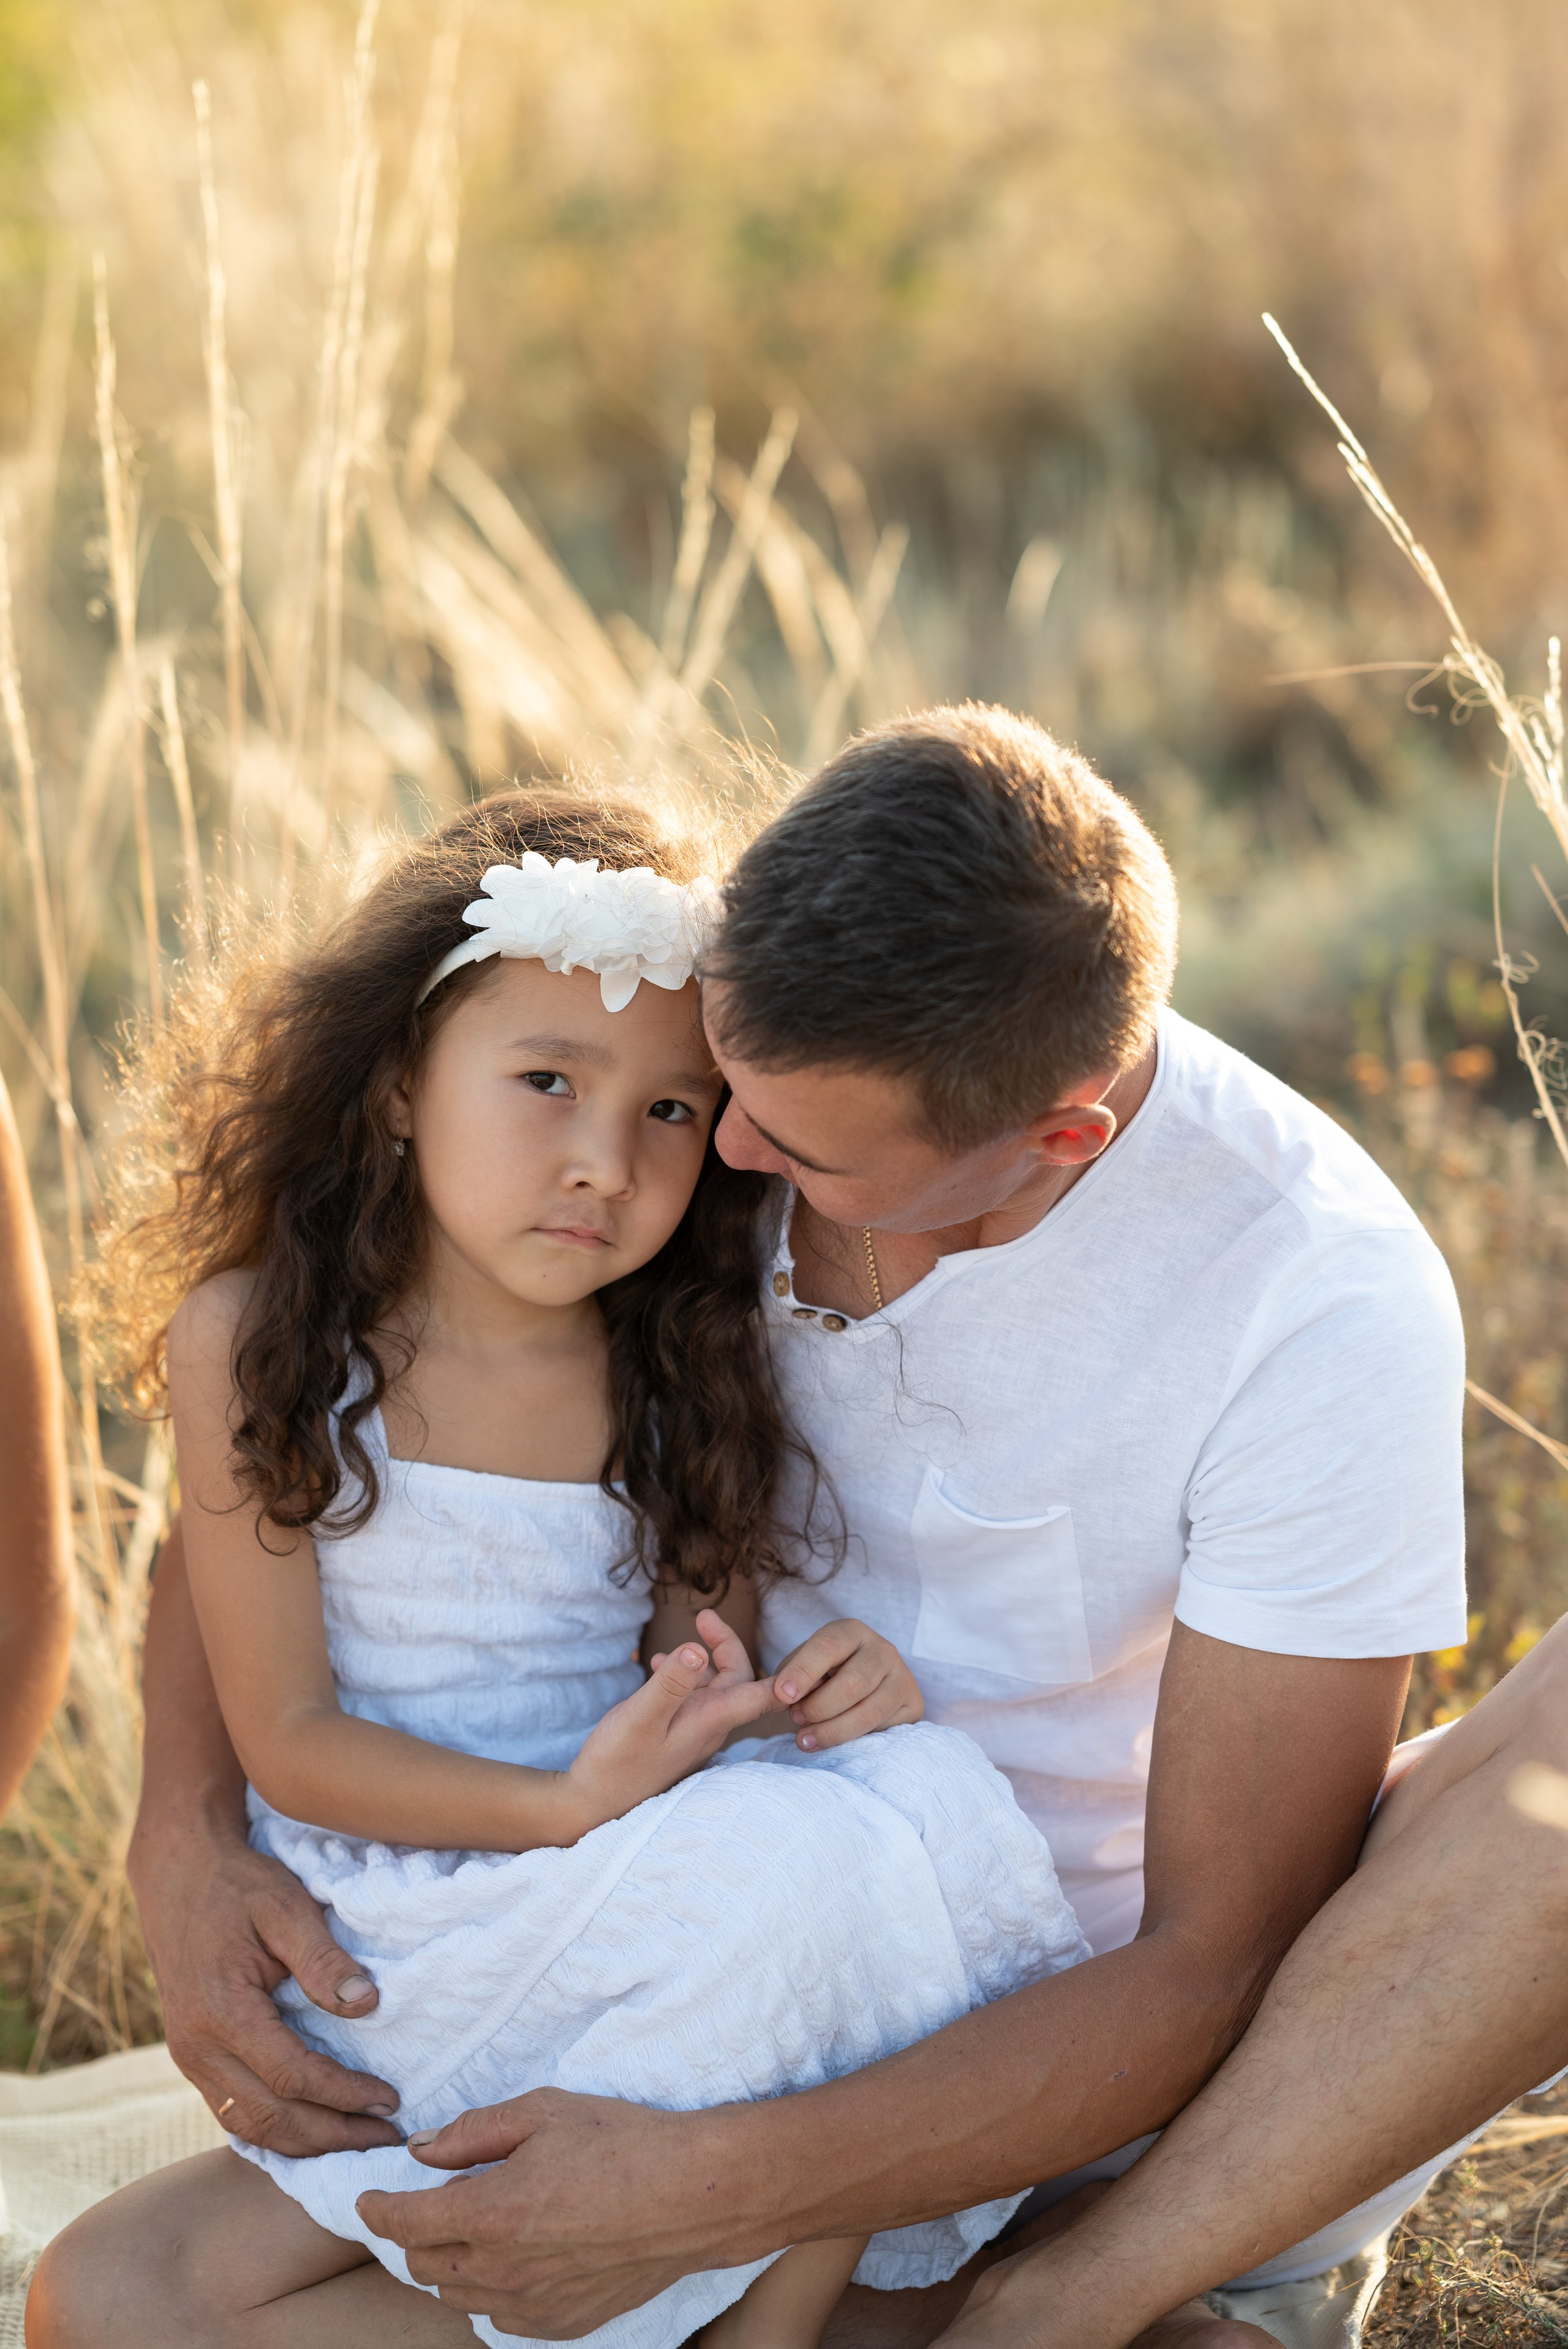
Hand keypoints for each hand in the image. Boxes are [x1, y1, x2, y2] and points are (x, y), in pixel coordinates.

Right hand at [128, 1809, 401, 2154]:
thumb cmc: (238, 1886)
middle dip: (332, 2135)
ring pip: (247, 2127)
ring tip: (356, 2142)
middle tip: (385, 2138)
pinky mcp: (191, 2058)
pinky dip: (273, 2132)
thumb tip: (366, 2004)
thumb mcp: (286, 1906)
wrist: (178, 1875)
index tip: (390, 2100)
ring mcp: (189, 2058)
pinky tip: (311, 2131)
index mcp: (221, 2012)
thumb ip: (323, 1958)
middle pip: (270, 2118)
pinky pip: (232, 2113)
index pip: (292, 2075)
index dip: (344, 2095)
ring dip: (304, 2144)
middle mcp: (197, 2048)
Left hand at [358, 2089, 767, 2333]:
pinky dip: (491, 2292)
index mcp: (490, 2213)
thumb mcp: (543, 2111)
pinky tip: (513, 2261)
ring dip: (450, 2265)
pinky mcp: (563, 2323)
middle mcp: (502, 2270)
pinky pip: (502, 2318)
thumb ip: (473, 2132)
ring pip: (459, 2297)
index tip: (368, 2196)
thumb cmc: (622, 2141)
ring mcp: (532, 2305)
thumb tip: (422, 2150)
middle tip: (431, 2202)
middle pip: (425, 2265)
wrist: (694, 2195)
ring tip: (472, 2229)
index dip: (377, 2208)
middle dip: (415, 2234)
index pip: (405, 2223)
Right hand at [562, 1610, 778, 1834]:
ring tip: (678, 1640)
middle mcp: (709, 1727)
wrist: (594, 1804)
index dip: (778, 1668)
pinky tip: (659, 1668)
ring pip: (715, 1688)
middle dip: (726, 1645)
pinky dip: (682, 1677)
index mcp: (710, 1721)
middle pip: (739, 1680)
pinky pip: (692, 1699)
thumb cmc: (617, 1763)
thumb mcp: (641, 1717)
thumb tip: (699, 1650)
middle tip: (703, 1617)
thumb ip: (671, 1684)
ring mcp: (693, 1732)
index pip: (762, 1694)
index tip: (768, 1641)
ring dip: (702, 1660)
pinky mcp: (676, 1735)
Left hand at [771, 1618, 924, 1749]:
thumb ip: (785, 1682)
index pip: (828, 1647)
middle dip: (818, 1708)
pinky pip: (883, 1731)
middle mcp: (883, 1649)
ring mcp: (903, 1677)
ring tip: (806, 1739)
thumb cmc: (820, 1677)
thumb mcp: (799, 1671)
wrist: (857, 1691)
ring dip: (831, 1731)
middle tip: (796, 1719)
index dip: (803, 1672)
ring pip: (867, 1713)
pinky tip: (836, 1742)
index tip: (782, 1695)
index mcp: (851, 1631)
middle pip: (851, 1684)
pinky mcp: (913, 1705)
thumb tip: (775, 1698)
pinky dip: (854, 1741)